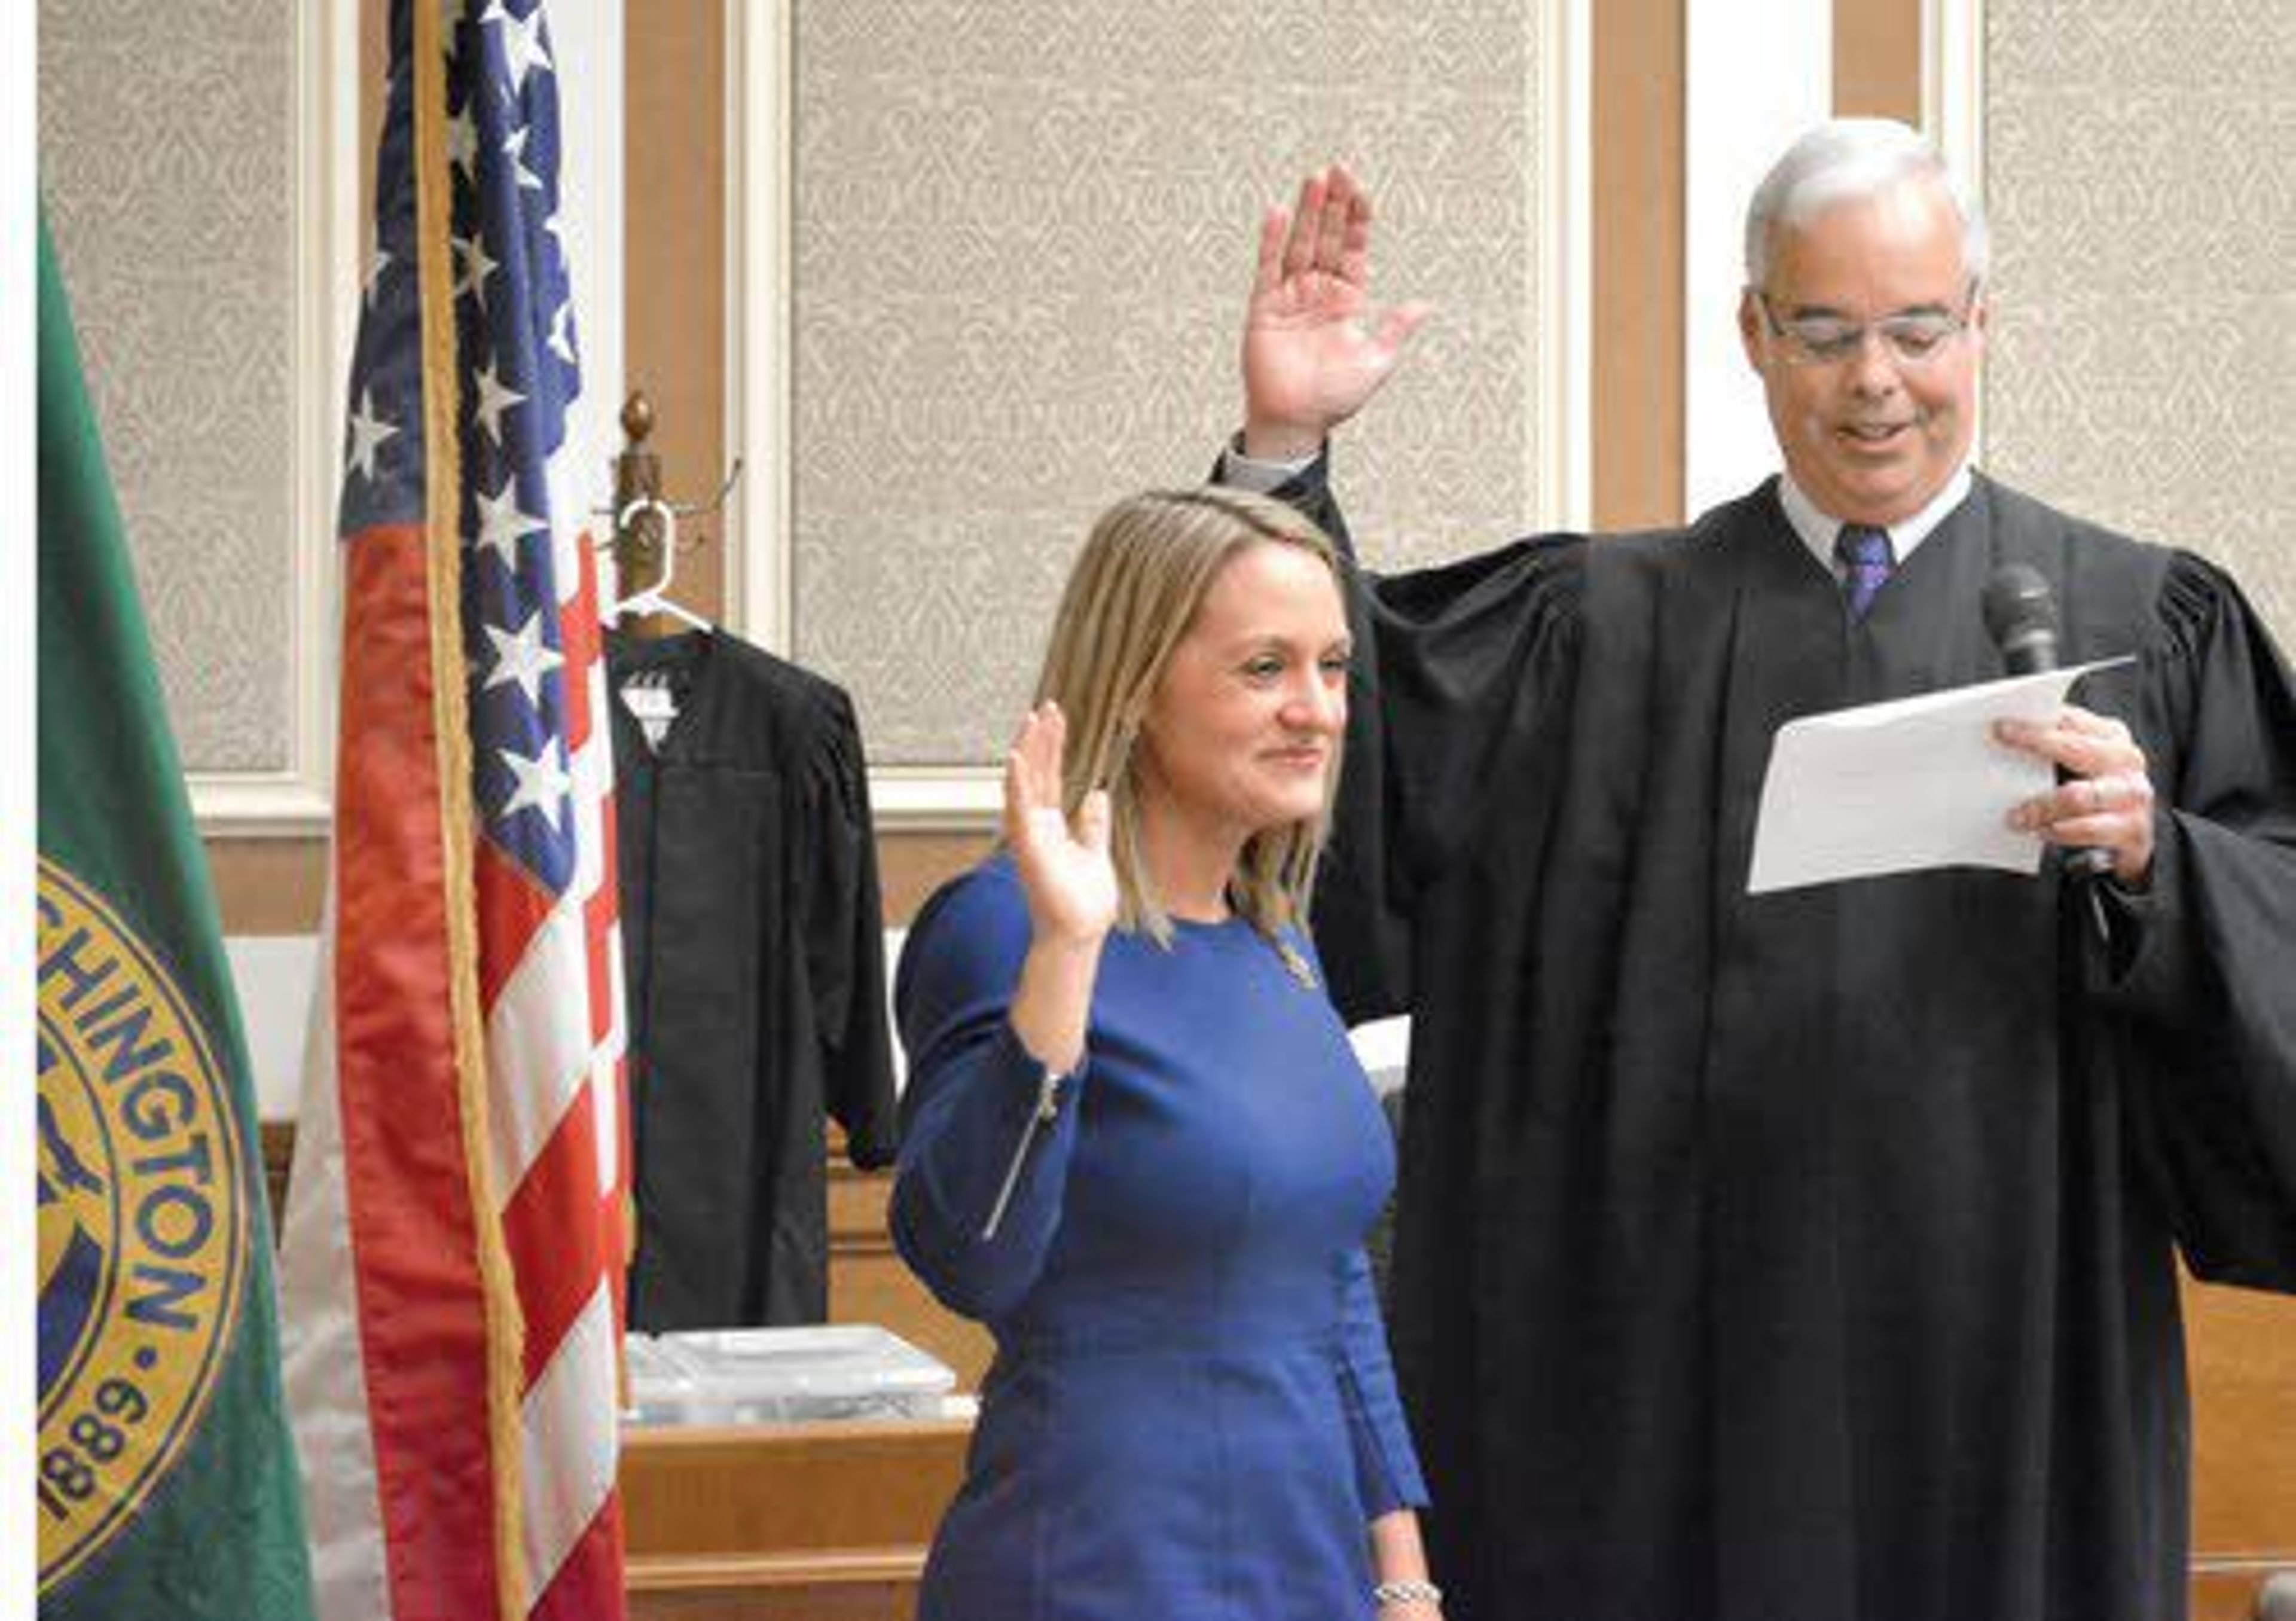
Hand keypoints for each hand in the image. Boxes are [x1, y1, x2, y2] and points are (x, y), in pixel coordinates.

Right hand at [1004, 702, 1117, 946]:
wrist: (1080, 933)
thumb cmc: (1084, 903)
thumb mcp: (1095, 852)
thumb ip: (1092, 824)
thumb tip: (1096, 794)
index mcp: (1051, 825)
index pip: (1050, 776)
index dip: (1053, 746)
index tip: (1057, 718)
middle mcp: (1036, 826)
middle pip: (1037, 773)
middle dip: (1042, 739)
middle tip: (1047, 707)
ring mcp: (1030, 835)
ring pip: (1025, 784)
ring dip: (1028, 751)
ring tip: (1032, 720)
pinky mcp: (1028, 847)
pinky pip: (1019, 810)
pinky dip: (1018, 783)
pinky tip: (1018, 758)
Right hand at [1240, 165, 1431, 460]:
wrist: (1298, 421)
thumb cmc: (1335, 397)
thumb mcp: (1377, 361)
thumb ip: (1396, 329)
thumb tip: (1425, 306)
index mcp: (1346, 299)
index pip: (1353, 249)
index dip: (1357, 220)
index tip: (1361, 190)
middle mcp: (1318, 291)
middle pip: (1327, 237)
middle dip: (1333, 204)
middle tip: (1338, 168)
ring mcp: (1291, 296)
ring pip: (1301, 244)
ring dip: (1308, 212)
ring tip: (1315, 178)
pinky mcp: (1265, 307)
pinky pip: (1269, 268)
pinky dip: (1273, 241)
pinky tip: (1279, 213)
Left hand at [1996, 706, 2156, 885]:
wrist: (2129, 835)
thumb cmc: (2093, 791)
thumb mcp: (2079, 763)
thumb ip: (2054, 747)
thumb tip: (2003, 737)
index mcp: (2112, 736)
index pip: (2073, 721)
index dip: (2037, 723)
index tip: (2001, 725)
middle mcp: (2126, 760)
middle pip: (2078, 749)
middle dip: (2037, 745)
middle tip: (2001, 748)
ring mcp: (2132, 794)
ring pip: (2078, 796)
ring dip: (2041, 807)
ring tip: (2016, 817)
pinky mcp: (2133, 828)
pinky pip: (2088, 829)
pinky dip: (2060, 831)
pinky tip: (2042, 831)